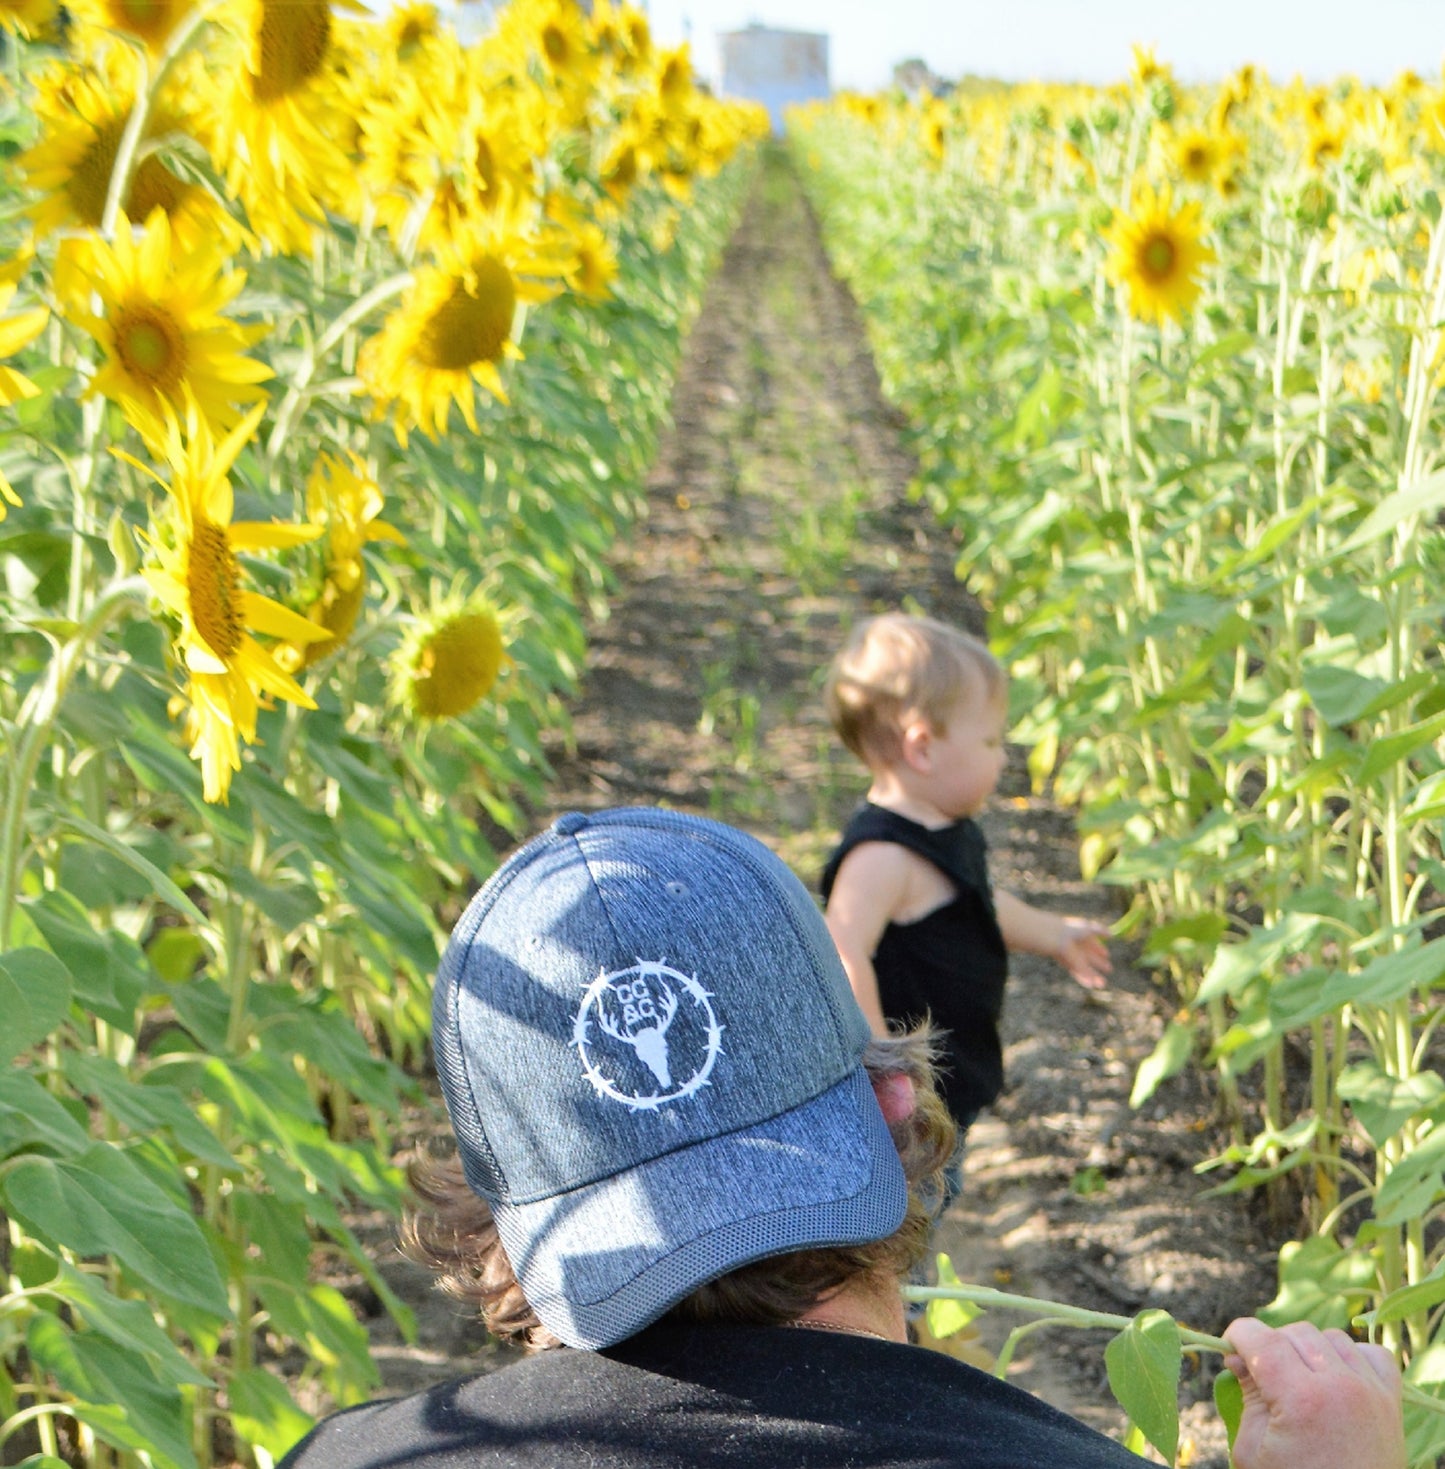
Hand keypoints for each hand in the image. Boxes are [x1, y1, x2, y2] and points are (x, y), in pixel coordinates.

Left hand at [1055, 915, 1109, 989]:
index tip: (1107, 954)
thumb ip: (1100, 930)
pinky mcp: (1069, 965)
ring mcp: (1073, 958)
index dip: (1100, 950)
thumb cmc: (1073, 932)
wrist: (1057, 940)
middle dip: (1100, 964)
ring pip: (1085, 968)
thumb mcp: (1088, 929)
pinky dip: (1085, 979)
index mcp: (1082, 939)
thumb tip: (1112, 935)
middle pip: (1090, 958)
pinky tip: (1091, 984)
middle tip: (1109, 969)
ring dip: (1094, 976)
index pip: (1092, 946)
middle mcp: (1078, 949)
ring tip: (1103, 984)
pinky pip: (1078, 973)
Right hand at [1223, 1317, 1404, 1468]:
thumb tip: (1236, 1358)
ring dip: (1310, 1349)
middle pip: (1294, 1333)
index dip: (1238, 1336)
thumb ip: (1247, 1397)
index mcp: (1300, 1400)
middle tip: (1264, 1374)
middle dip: (1271, 1345)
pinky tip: (1338, 1376)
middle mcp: (1339, 1387)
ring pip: (1331, 1337)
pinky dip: (1353, 1356)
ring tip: (1301, 1378)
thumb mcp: (1254, 1451)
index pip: (1260, 1339)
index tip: (1231, 1347)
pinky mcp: (1392, 1402)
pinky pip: (1373, 1354)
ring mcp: (1371, 1392)